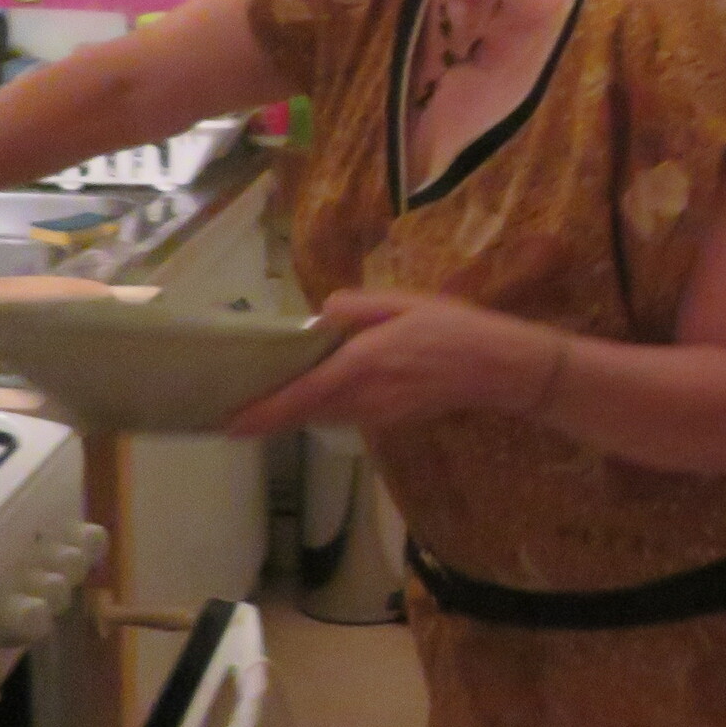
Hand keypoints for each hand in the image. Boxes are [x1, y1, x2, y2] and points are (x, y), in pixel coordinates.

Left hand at [227, 289, 541, 437]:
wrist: (496, 367)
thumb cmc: (451, 328)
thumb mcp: (401, 302)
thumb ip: (354, 307)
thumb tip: (320, 319)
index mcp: (361, 366)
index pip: (299, 395)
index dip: (262, 413)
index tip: (229, 424)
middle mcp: (363, 399)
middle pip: (304, 414)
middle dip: (269, 415)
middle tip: (233, 410)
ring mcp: (377, 415)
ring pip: (323, 417)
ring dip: (295, 412)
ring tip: (266, 402)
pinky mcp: (391, 419)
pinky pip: (345, 415)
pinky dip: (323, 408)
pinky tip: (319, 393)